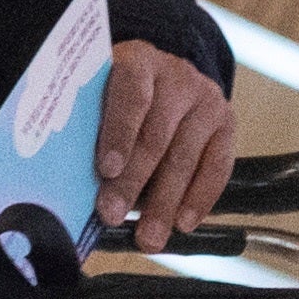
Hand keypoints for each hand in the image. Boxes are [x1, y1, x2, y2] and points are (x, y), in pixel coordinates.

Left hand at [92, 51, 236, 251]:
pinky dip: (199, 199)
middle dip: (133, 181)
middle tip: (113, 215)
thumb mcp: (100, 98)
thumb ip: (90, 130)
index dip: (118, 133)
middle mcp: (177, 75)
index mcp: (137, 62)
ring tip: (148, 236)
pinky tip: (183, 222)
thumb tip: (71, 186)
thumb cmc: (118, 98)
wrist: (163, 78)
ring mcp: (206, 98)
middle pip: (156, 134)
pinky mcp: (226, 122)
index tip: (106, 169)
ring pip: (185, 156)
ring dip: (164, 202)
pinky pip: (216, 166)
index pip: (131, 95)